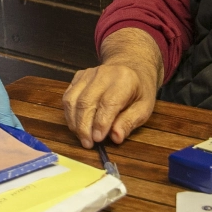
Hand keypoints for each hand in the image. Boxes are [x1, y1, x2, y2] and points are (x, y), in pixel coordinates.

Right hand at [62, 29, 162, 147]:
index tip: (98, 139)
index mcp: (124, 79)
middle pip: (86, 102)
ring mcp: (88, 74)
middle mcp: (103, 73)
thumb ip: (129, 122)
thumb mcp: (144, 108)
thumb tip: (116, 137)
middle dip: (84, 126)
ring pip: (72, 100)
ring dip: (74, 122)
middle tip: (87, 143)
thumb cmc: (138, 91)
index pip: (108, 103)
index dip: (101, 123)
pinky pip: (68, 97)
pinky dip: (69, 114)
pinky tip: (77, 125)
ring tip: (82, 137)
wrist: (130, 67)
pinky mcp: (78, 77)